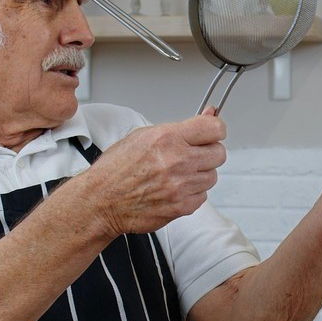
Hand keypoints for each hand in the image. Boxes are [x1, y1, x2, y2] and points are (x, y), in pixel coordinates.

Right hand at [78, 110, 225, 234]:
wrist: (102, 200)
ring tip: (177, 174)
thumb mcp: (144, 135)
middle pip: (219, 153)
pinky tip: (174, 188)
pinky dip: (192, 193)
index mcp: (167, 138)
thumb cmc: (117, 168)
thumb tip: (209, 114)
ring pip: (212, 176)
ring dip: (200, 174)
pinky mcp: (182, 206)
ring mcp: (181, 185)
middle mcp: (177, 161)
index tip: (211, 133)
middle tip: (192, 155)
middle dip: (208, 152)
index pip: (215, 128)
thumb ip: (181, 127)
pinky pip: (203, 196)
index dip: (215, 129)